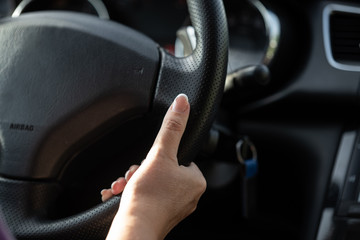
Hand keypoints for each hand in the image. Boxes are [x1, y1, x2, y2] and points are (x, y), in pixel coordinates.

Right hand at [106, 94, 206, 239]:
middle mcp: (189, 196)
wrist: (133, 229)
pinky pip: (148, 196)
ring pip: (153, 183)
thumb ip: (172, 127)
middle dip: (142, 169)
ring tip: (126, 186)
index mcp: (195, 181)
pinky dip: (134, 193)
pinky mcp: (161, 216)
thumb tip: (182, 102)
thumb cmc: (148, 197)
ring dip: (135, 180)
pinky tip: (123, 194)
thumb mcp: (159, 154)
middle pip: (163, 169)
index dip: (160, 155)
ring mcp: (175, 207)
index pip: (179, 156)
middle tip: (134, 175)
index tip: (149, 161)